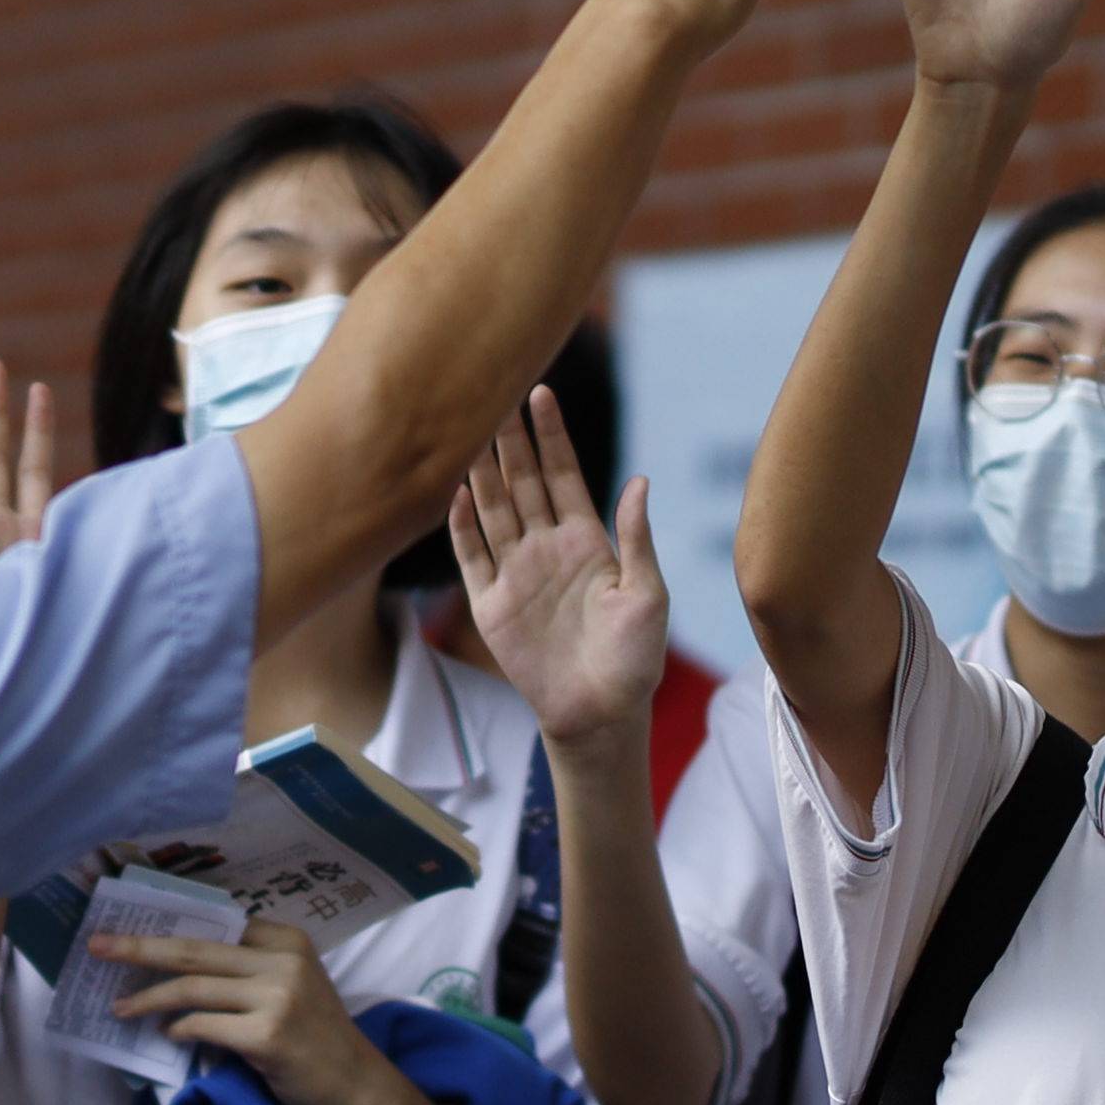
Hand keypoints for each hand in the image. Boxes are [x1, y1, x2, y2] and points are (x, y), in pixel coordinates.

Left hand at [98, 918, 450, 1104]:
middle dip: (138, 947)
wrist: (358, 1089)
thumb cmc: (316, 1040)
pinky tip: (166, 1034)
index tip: (128, 928)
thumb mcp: (291, 987)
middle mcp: (283, 961)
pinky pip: (203, 1026)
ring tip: (118, 1008)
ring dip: (147, 998)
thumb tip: (176, 964)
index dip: (167, 924)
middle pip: (193, 949)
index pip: (214, 923)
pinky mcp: (266, 1036)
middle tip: (96, 947)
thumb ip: (247, 969)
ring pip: (191, 988)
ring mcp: (276, 998)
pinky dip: (178, 1029)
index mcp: (286, 939)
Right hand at [446, 390, 672, 753]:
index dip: (552, 435)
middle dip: (510, 439)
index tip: (541, 392)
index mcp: (586, 541)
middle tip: (495, 391)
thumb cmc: (635, 658)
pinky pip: (471, 556)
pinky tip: (456, 492)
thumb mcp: (648, 594)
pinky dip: (461, 525)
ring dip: (482, 471)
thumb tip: (639, 481)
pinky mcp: (490, 604)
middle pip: (523, 482)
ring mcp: (516, 573)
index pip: (564, 474)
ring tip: (469, 429)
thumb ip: (636, 538)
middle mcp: (546, 548)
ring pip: (493, 509)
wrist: (600, 713)